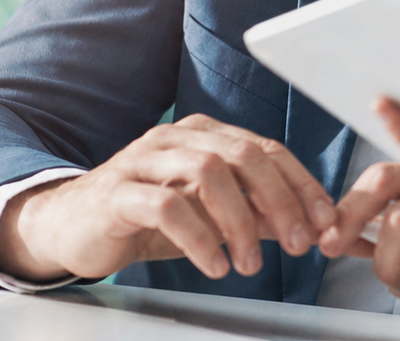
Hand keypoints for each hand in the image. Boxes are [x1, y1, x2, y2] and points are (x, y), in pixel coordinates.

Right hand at [0, 114, 335, 281]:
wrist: (73, 227)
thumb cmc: (147, 218)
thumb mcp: (212, 215)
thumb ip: (260, 216)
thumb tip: (318, 229)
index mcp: (205, 134)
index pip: (267, 148)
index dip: (302, 184)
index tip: (326, 221)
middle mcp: (177, 138)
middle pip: (243, 155)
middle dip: (279, 200)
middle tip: (299, 243)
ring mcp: (145, 159)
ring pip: (209, 173)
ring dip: (240, 221)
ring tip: (250, 264)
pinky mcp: (119, 191)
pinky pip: (167, 206)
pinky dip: (199, 237)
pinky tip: (213, 265)